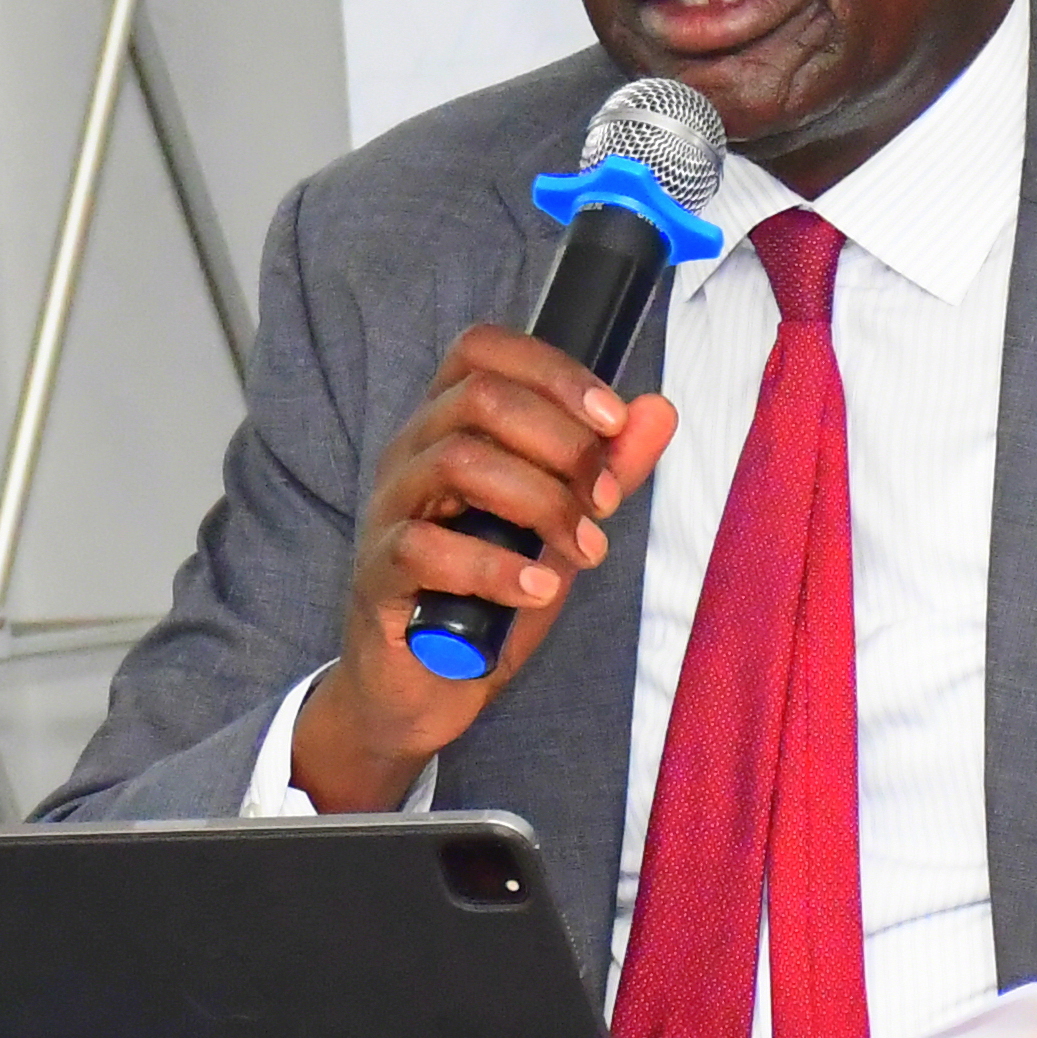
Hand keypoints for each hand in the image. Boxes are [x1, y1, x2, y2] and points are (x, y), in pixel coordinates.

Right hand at [288, 326, 681, 813]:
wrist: (426, 687)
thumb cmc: (490, 596)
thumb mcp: (561, 527)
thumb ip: (607, 471)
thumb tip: (659, 409)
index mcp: (450, 427)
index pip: (483, 350)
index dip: (553, 371)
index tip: (613, 419)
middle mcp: (411, 454)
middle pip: (479, 397)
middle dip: (562, 443)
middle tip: (603, 502)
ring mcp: (387, 511)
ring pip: (456, 461)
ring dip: (540, 502)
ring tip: (585, 551)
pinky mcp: (377, 574)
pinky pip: (425, 548)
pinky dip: (496, 568)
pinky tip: (538, 590)